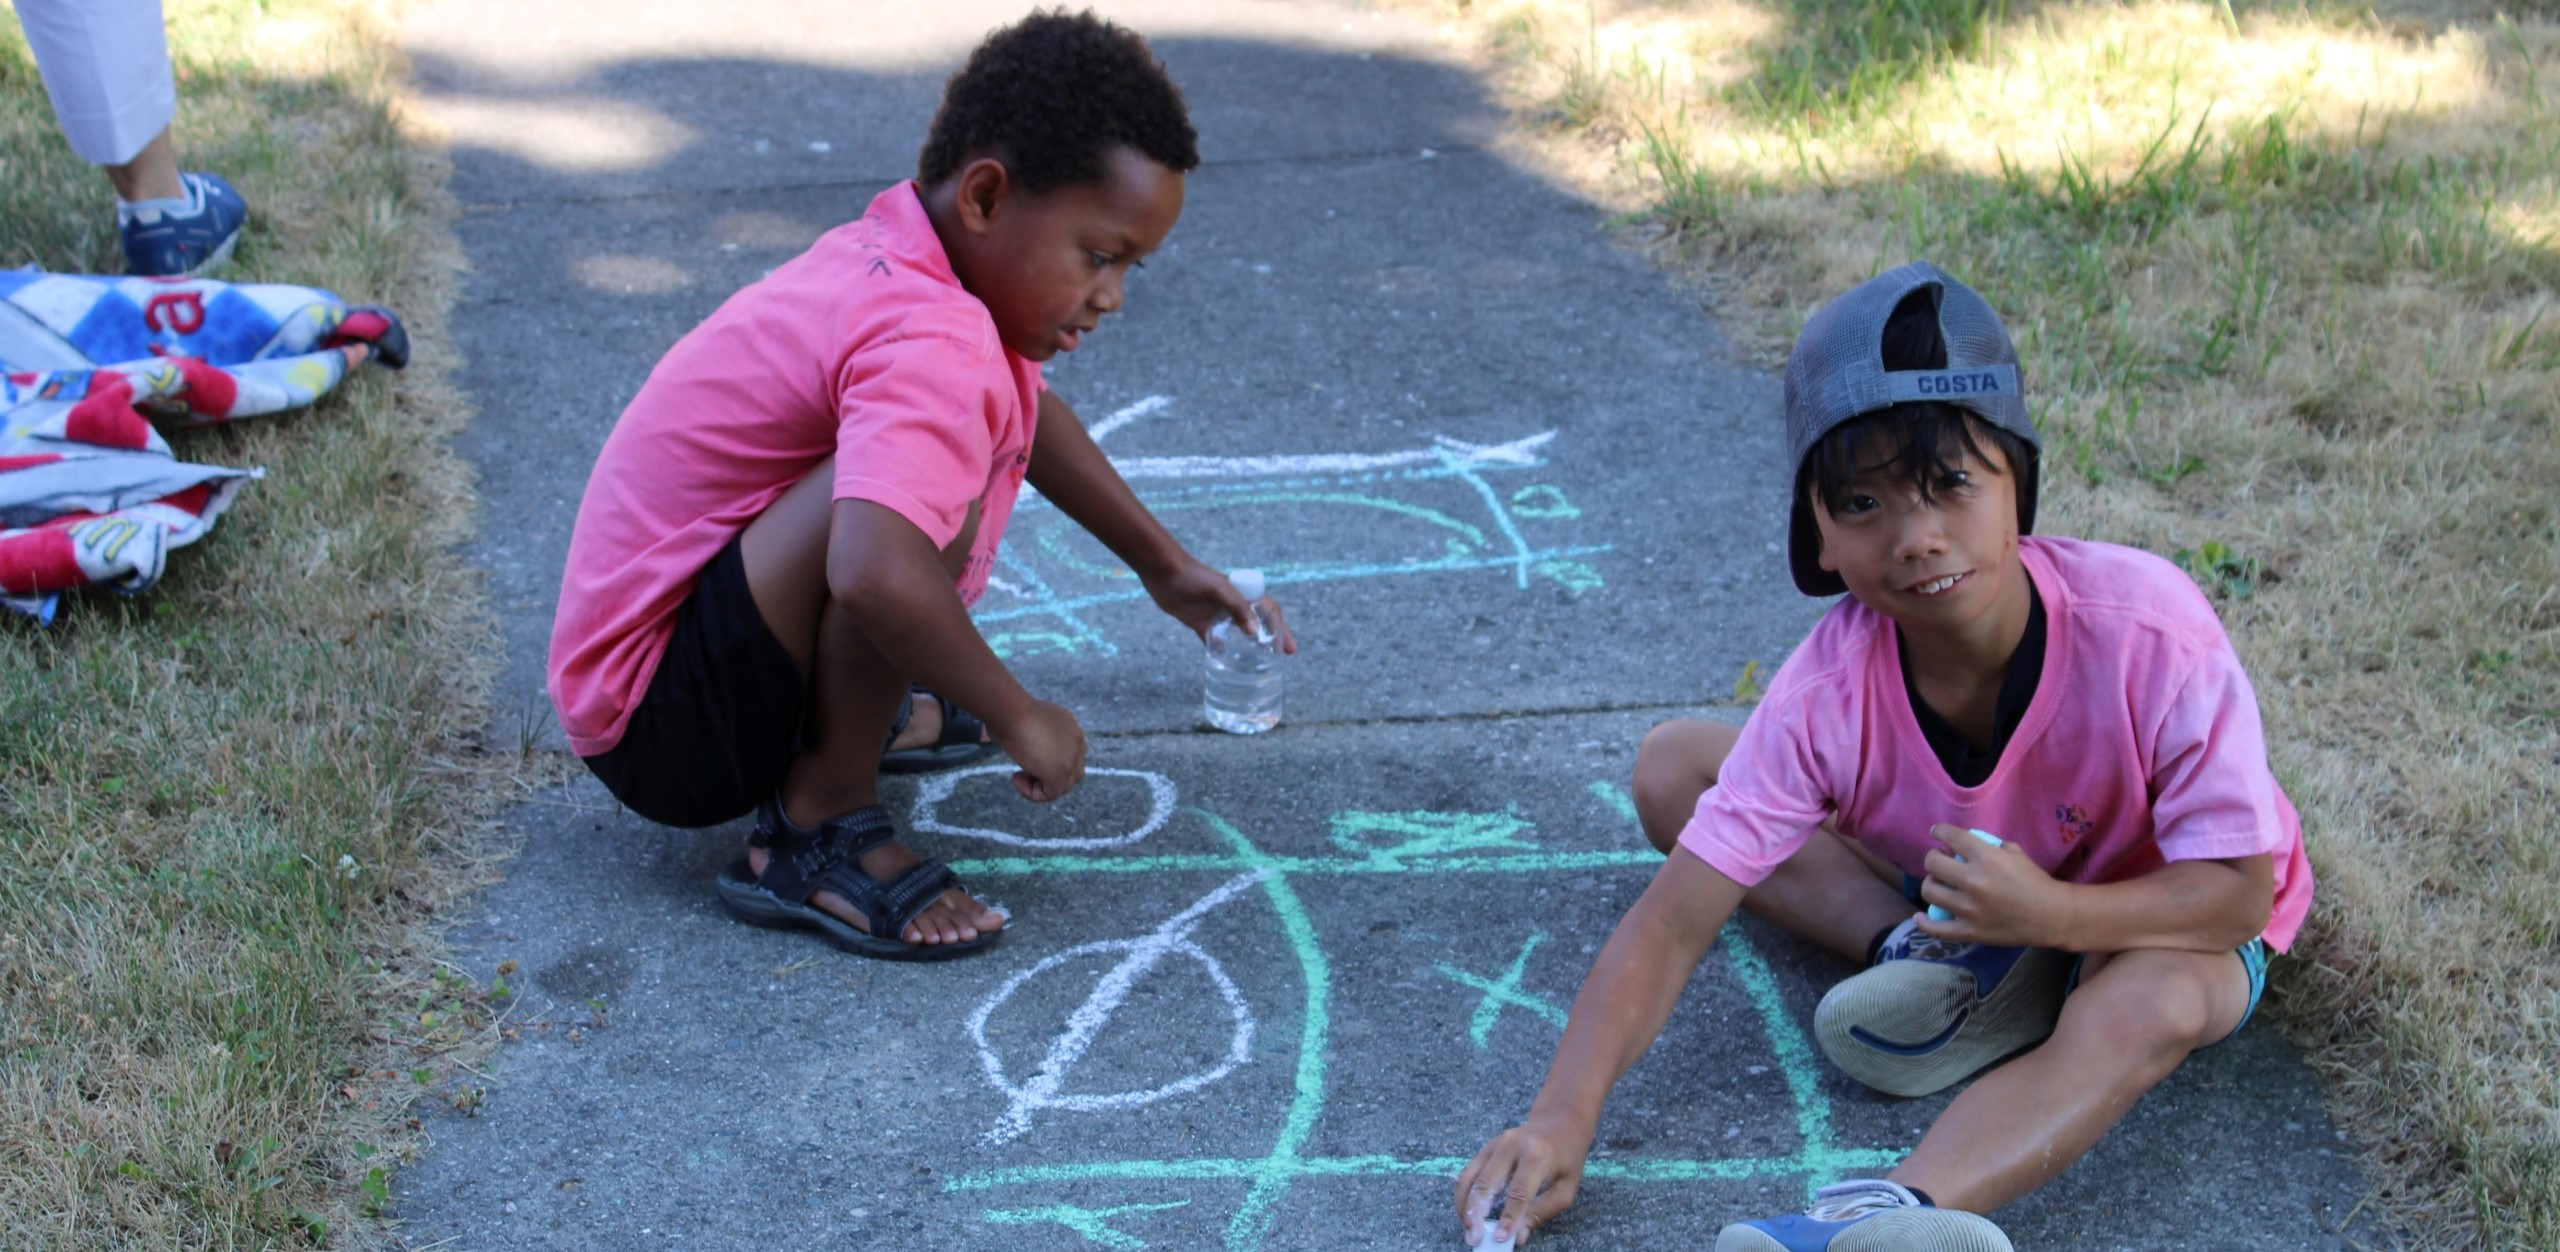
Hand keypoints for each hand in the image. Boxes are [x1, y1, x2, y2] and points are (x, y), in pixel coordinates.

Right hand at [986, 697, 1085, 801]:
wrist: (1011, 711)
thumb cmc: (1009, 712)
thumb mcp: (1026, 722)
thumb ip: (1033, 736)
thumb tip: (1020, 745)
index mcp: (1069, 726)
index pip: (1070, 752)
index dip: (1049, 760)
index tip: (1027, 756)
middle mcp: (1077, 741)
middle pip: (1073, 771)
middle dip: (1049, 776)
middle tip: (1024, 770)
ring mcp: (1071, 758)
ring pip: (1063, 786)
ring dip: (1039, 785)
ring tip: (1018, 776)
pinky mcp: (1060, 773)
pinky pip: (1050, 794)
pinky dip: (1031, 793)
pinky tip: (1016, 779)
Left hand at [1142, 557, 1297, 653]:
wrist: (1163, 573)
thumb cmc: (1192, 576)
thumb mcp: (1218, 589)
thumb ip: (1237, 607)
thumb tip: (1254, 632)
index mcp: (1242, 593)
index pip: (1269, 612)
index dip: (1281, 629)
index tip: (1288, 647)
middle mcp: (1232, 605)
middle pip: (1259, 623)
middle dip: (1273, 638)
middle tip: (1285, 655)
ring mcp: (1217, 614)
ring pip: (1240, 633)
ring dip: (1251, 645)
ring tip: (1262, 661)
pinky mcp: (1200, 623)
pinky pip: (1214, 640)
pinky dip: (1220, 650)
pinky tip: (1225, 662)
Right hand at [1453, 1114, 1588, 1246]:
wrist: (1559, 1121)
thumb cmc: (1566, 1157)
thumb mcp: (1566, 1187)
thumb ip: (1543, 1211)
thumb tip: (1518, 1236)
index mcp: (1537, 1155)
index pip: (1519, 1191)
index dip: (1509, 1217)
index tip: (1501, 1238)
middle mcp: (1511, 1146)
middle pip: (1486, 1183)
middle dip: (1476, 1213)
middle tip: (1474, 1238)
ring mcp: (1495, 1144)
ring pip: (1470, 1177)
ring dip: (1465, 1206)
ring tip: (1468, 1229)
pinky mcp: (1486, 1147)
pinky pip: (1468, 1173)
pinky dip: (1464, 1195)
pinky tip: (1468, 1213)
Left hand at [1916, 823, 2072, 947]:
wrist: (2053, 916)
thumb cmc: (2036, 882)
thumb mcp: (2016, 853)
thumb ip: (1990, 846)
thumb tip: (1967, 844)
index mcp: (1987, 858)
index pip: (1951, 836)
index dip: (1939, 831)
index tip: (1937, 833)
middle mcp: (1974, 881)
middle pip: (1932, 864)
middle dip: (1933, 858)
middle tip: (1940, 862)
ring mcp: (1970, 909)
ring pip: (1930, 892)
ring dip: (1931, 885)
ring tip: (1938, 885)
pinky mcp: (1970, 931)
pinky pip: (1936, 929)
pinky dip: (1924, 923)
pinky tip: (1920, 917)